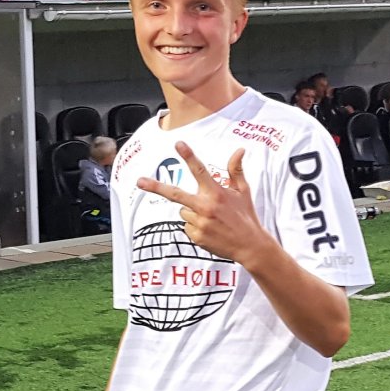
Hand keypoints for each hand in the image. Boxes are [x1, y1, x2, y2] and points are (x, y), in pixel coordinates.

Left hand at [137, 142, 266, 264]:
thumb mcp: (243, 191)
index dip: (188, 156)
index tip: (178, 144)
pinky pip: (186, 226)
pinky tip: (210, 229)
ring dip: (192, 211)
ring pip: (183, 211)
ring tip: (211, 218)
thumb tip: (240, 150)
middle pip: (175, 194)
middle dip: (156, 187)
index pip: (199, 170)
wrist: (250, 246)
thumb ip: (236, 170)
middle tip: (139, 181)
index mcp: (216, 193)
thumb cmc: (246, 216)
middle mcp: (205, 207)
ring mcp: (199, 223)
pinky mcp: (196, 237)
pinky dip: (194, 226)